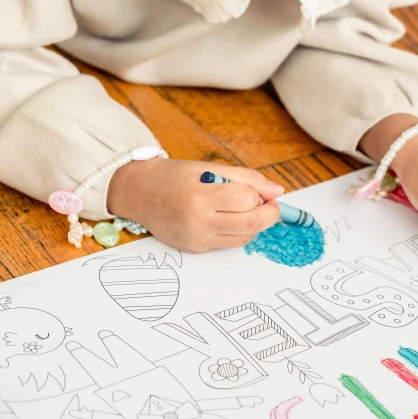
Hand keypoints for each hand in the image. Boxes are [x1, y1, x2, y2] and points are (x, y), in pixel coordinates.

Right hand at [107, 158, 282, 252]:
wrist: (140, 194)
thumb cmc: (174, 177)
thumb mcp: (209, 168)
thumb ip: (246, 178)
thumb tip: (277, 191)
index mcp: (200, 195)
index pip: (247, 200)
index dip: (260, 195)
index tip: (262, 191)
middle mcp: (198, 221)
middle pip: (251, 225)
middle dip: (269, 214)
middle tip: (268, 204)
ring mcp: (197, 239)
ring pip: (244, 238)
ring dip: (253, 224)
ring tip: (243, 209)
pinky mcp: (196, 250)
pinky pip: (228, 245)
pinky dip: (236, 232)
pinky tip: (227, 219)